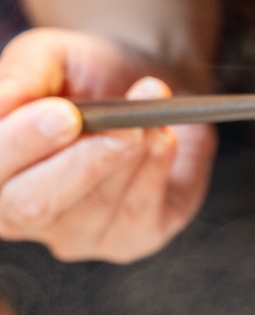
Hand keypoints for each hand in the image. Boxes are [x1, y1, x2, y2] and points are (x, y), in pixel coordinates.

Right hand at [0, 28, 215, 262]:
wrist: (142, 95)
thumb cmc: (83, 77)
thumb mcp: (48, 57)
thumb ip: (22, 77)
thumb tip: (2, 100)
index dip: (24, 142)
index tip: (65, 113)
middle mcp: (21, 214)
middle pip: (32, 205)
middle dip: (81, 162)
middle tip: (123, 124)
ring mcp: (76, 237)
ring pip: (96, 206)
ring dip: (132, 154)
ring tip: (148, 113)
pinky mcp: (130, 242)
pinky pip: (140, 212)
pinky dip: (156, 167)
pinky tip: (163, 136)